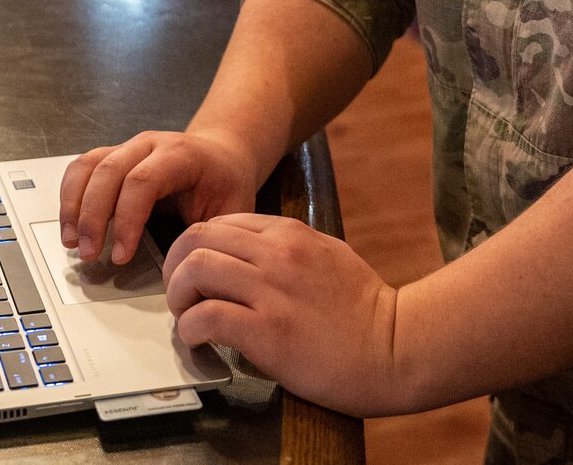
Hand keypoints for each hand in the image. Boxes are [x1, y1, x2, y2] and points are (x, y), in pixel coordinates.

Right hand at [58, 130, 258, 264]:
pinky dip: (69, 195)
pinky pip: (82, 167)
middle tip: (89, 255)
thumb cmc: (226, 184)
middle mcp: (150, 144)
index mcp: (181, 155)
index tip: (120, 256)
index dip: (126, 220)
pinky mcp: (113, 155)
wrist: (222, 156)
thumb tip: (183, 272)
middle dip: (92, 217)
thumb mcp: (231, 211)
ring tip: (72, 242)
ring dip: (73, 205)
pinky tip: (70, 224)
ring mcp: (128, 146)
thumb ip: (209, 237)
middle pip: (109, 172)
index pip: (143, 181)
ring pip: (88, 166)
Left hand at [162, 213, 413, 417]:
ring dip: (178, 295)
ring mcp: (272, 291)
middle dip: (175, 265)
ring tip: (186, 315)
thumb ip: (290, 250)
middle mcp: (277, 254)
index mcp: (290, 234)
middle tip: (178, 292)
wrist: (397, 349)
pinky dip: (191, 329)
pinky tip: (199, 340)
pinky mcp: (268, 332)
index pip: (219, 223)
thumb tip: (253, 255)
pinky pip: (206, 317)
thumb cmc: (367, 311)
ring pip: (195, 270)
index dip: (195, 246)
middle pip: (196, 238)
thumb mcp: (329, 256)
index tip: (193, 271)